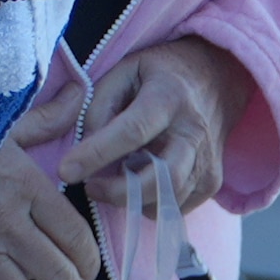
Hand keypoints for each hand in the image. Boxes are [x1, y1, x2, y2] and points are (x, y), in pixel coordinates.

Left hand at [59, 34, 238, 219]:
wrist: (215, 76)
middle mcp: (193, 130)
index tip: (64, 170)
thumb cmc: (158, 74)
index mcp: (168, 96)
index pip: (131, 131)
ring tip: (112, 183)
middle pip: (162, 178)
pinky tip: (137, 186)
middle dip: (120, 192)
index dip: (95, 154)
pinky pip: (177, 208)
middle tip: (89, 188)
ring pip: (169, 199)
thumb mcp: (123, 71)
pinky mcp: (213, 181)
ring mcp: (208, 159)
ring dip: (133, 200)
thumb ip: (97, 104)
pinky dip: (150, 205)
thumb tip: (82, 145)